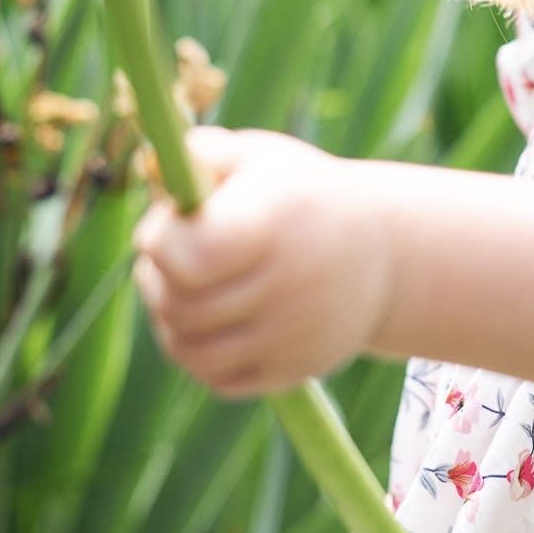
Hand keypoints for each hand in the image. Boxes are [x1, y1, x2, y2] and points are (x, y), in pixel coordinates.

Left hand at [133, 127, 392, 395]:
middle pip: (178, 303)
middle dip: (158, 275)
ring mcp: (293, 334)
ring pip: (187, 348)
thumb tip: (146, 167)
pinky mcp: (292, 370)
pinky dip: (200, 353)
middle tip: (178, 252)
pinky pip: (214, 378)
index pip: (187, 256)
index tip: (174, 219)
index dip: (161, 239)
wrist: (387, 255)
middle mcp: (290, 283)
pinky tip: (214, 319)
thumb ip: (202, 154)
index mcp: (279, 220)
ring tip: (190, 285)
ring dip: (171, 317)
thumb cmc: (304, 197)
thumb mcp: (264, 158)